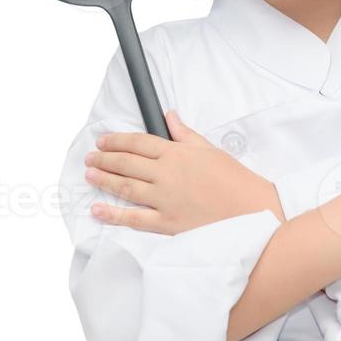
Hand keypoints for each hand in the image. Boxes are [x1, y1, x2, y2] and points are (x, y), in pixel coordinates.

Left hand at [84, 109, 285, 233]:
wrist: (251, 211)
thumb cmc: (234, 180)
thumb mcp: (209, 149)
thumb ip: (184, 133)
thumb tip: (170, 116)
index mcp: (177, 153)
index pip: (139, 142)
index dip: (117, 140)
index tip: (104, 141)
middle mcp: (166, 174)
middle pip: (126, 163)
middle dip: (104, 159)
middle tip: (91, 157)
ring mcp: (164, 199)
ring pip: (125, 187)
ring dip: (104, 180)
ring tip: (89, 175)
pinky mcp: (167, 223)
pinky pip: (134, 219)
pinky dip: (113, 214)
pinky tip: (97, 209)